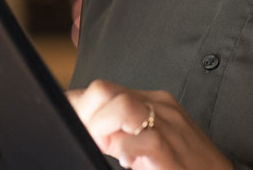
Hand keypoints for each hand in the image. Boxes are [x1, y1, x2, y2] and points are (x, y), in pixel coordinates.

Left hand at [66, 79, 231, 169]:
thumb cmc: (185, 165)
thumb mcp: (151, 142)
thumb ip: (123, 133)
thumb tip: (91, 134)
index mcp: (152, 101)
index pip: (103, 90)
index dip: (76, 106)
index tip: (67, 122)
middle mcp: (160, 106)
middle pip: (105, 91)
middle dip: (85, 115)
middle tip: (85, 138)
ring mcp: (170, 127)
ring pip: (122, 107)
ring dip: (102, 130)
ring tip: (104, 148)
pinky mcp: (174, 153)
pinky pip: (144, 141)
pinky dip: (125, 150)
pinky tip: (125, 160)